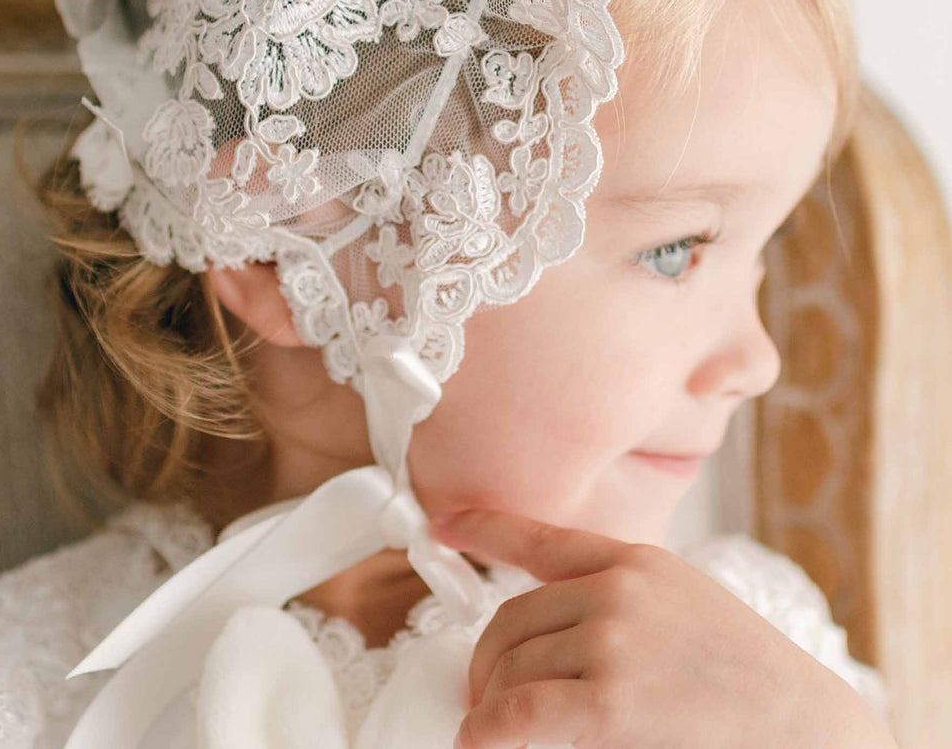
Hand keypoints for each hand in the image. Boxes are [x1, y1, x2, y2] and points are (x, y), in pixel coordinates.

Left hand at [429, 509, 895, 748]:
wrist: (811, 729)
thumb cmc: (749, 680)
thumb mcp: (685, 606)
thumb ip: (619, 602)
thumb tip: (545, 633)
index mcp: (637, 561)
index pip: (540, 537)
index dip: (482, 527)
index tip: (442, 525)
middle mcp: (618, 589)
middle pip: (511, 618)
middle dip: (487, 661)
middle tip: (484, 696)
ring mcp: (614, 640)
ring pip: (512, 666)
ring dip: (492, 700)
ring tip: (496, 726)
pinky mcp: (611, 702)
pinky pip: (521, 712)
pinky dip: (489, 729)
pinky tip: (479, 740)